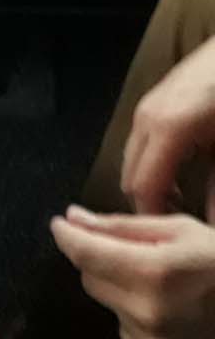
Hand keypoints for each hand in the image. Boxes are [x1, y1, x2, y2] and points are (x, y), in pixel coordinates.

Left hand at [50, 205, 214, 338]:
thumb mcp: (184, 231)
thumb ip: (124, 227)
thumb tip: (74, 218)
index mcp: (155, 273)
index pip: (86, 253)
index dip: (67, 235)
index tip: (61, 223)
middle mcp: (148, 314)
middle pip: (91, 280)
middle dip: (103, 261)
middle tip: (136, 254)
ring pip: (110, 308)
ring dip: (124, 292)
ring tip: (166, 287)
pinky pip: (129, 335)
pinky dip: (140, 321)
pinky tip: (174, 315)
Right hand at [121, 35, 214, 213]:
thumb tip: (210, 225)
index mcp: (169, 128)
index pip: (143, 189)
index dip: (155, 219)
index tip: (171, 236)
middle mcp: (148, 117)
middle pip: (130, 178)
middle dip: (148, 204)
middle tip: (175, 222)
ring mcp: (146, 107)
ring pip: (131, 161)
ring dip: (149, 184)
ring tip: (177, 199)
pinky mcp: (152, 102)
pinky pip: (139, 144)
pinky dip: (150, 166)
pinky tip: (176, 172)